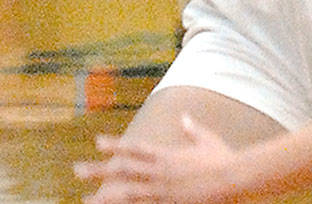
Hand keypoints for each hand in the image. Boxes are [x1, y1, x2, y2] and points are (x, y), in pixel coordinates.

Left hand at [77, 115, 242, 203]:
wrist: (234, 178)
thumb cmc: (222, 157)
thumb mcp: (206, 139)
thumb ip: (192, 130)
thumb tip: (184, 117)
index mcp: (166, 154)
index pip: (135, 148)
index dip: (115, 145)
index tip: (97, 142)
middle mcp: (160, 172)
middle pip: (123, 171)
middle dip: (99, 170)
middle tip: (77, 170)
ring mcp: (163, 191)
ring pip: (127, 194)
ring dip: (105, 197)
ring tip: (86, 201)